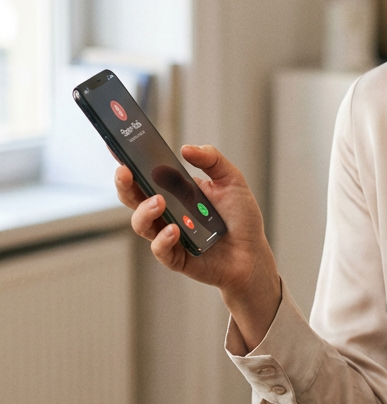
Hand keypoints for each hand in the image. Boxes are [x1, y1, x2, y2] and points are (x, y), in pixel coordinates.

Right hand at [115, 145, 280, 348]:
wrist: (253, 253)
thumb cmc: (240, 217)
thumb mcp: (231, 180)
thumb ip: (212, 160)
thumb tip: (186, 148)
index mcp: (174, 191)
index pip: (145, 174)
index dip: (128, 161)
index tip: (116, 146)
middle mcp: (166, 212)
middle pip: (133, 197)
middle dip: (124, 184)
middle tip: (125, 171)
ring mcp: (167, 235)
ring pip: (140, 224)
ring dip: (144, 211)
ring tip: (159, 202)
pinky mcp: (175, 257)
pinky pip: (160, 249)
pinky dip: (163, 239)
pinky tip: (174, 230)